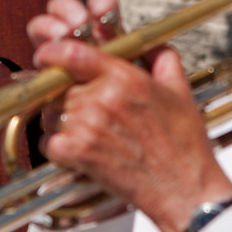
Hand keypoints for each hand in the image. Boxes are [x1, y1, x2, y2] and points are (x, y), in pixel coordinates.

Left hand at [24, 0, 231, 231]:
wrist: (185, 188)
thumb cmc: (184, 143)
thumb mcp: (180, 90)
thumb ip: (162, 58)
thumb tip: (150, 43)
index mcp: (125, 77)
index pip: (73, 54)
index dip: (52, 53)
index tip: (46, 56)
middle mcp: (103, 98)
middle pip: (60, 87)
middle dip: (65, 96)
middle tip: (83, 111)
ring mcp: (88, 126)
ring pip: (51, 114)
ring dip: (60, 122)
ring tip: (85, 133)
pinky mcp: (80, 154)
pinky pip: (48, 142)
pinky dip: (57, 147)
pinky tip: (77, 152)